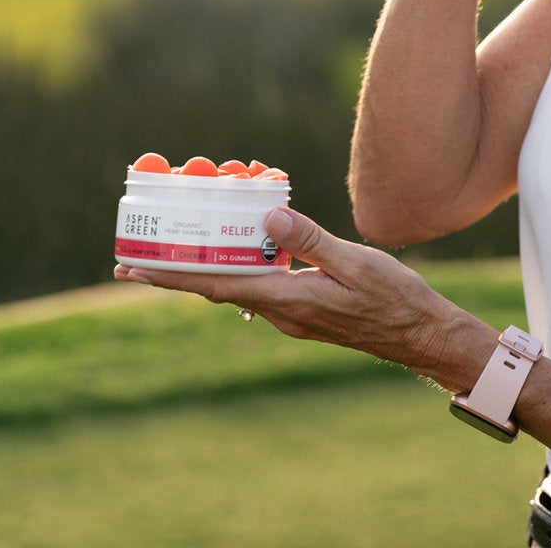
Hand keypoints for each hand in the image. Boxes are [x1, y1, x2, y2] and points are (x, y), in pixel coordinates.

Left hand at [113, 208, 473, 376]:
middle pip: (220, 284)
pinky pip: (263, 283)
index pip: (217, 285)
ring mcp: (292, 314)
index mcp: (289, 301)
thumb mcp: (355, 263)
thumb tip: (268, 216)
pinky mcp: (304, 309)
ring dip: (217, 258)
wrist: (419, 334)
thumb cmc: (394, 298)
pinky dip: (248, 261)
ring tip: (201, 229)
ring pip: (241, 283)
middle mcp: (281, 312)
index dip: (172, 275)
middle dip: (181, 264)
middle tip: (145, 246)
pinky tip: (255, 239)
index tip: (131, 268)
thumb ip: (311, 241)